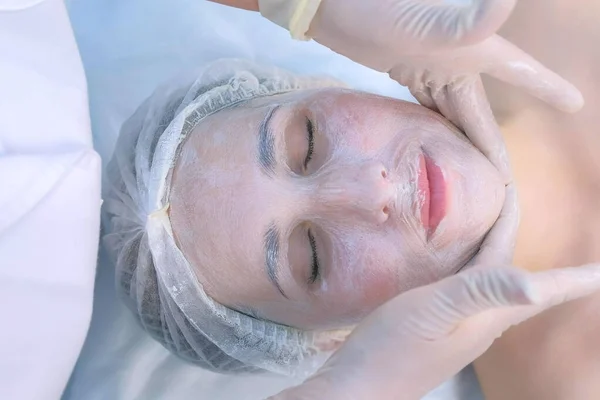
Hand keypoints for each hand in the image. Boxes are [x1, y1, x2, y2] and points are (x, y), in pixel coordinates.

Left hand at [259, 0, 583, 179]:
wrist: (333, 7)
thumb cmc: (378, 11)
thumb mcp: (423, 23)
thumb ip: (465, 21)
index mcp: (471, 47)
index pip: (519, 70)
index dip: (547, 87)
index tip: (575, 103)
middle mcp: (457, 57)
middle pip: (480, 110)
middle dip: (492, 145)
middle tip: (504, 183)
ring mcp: (431, 64)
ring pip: (455, 111)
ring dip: (466, 138)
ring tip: (476, 170)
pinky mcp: (407, 69)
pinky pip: (431, 104)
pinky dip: (439, 124)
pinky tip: (439, 139)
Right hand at [269, 185, 598, 399]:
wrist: (359, 389)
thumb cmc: (392, 350)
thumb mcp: (434, 311)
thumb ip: (481, 291)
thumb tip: (536, 282)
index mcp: (489, 315)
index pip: (542, 287)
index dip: (577, 276)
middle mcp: (481, 322)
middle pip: (514, 276)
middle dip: (519, 240)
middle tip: (519, 206)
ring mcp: (458, 327)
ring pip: (488, 280)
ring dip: (496, 249)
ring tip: (496, 225)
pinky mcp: (435, 328)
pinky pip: (464, 288)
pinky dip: (467, 263)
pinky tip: (454, 261)